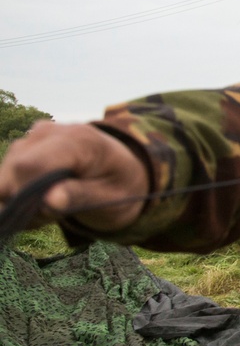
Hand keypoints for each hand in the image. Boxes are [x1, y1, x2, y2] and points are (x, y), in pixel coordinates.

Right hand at [0, 121, 148, 231]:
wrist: (122, 169)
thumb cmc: (119, 185)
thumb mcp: (110, 197)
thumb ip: (80, 196)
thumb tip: (49, 201)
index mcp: (78, 140)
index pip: (30, 165)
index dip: (28, 195)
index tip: (48, 213)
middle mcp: (49, 132)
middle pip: (13, 171)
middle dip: (25, 202)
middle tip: (54, 213)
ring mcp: (32, 137)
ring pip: (4, 176)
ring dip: (21, 201)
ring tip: (52, 205)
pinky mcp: (23, 147)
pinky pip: (6, 177)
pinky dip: (18, 195)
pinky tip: (41, 200)